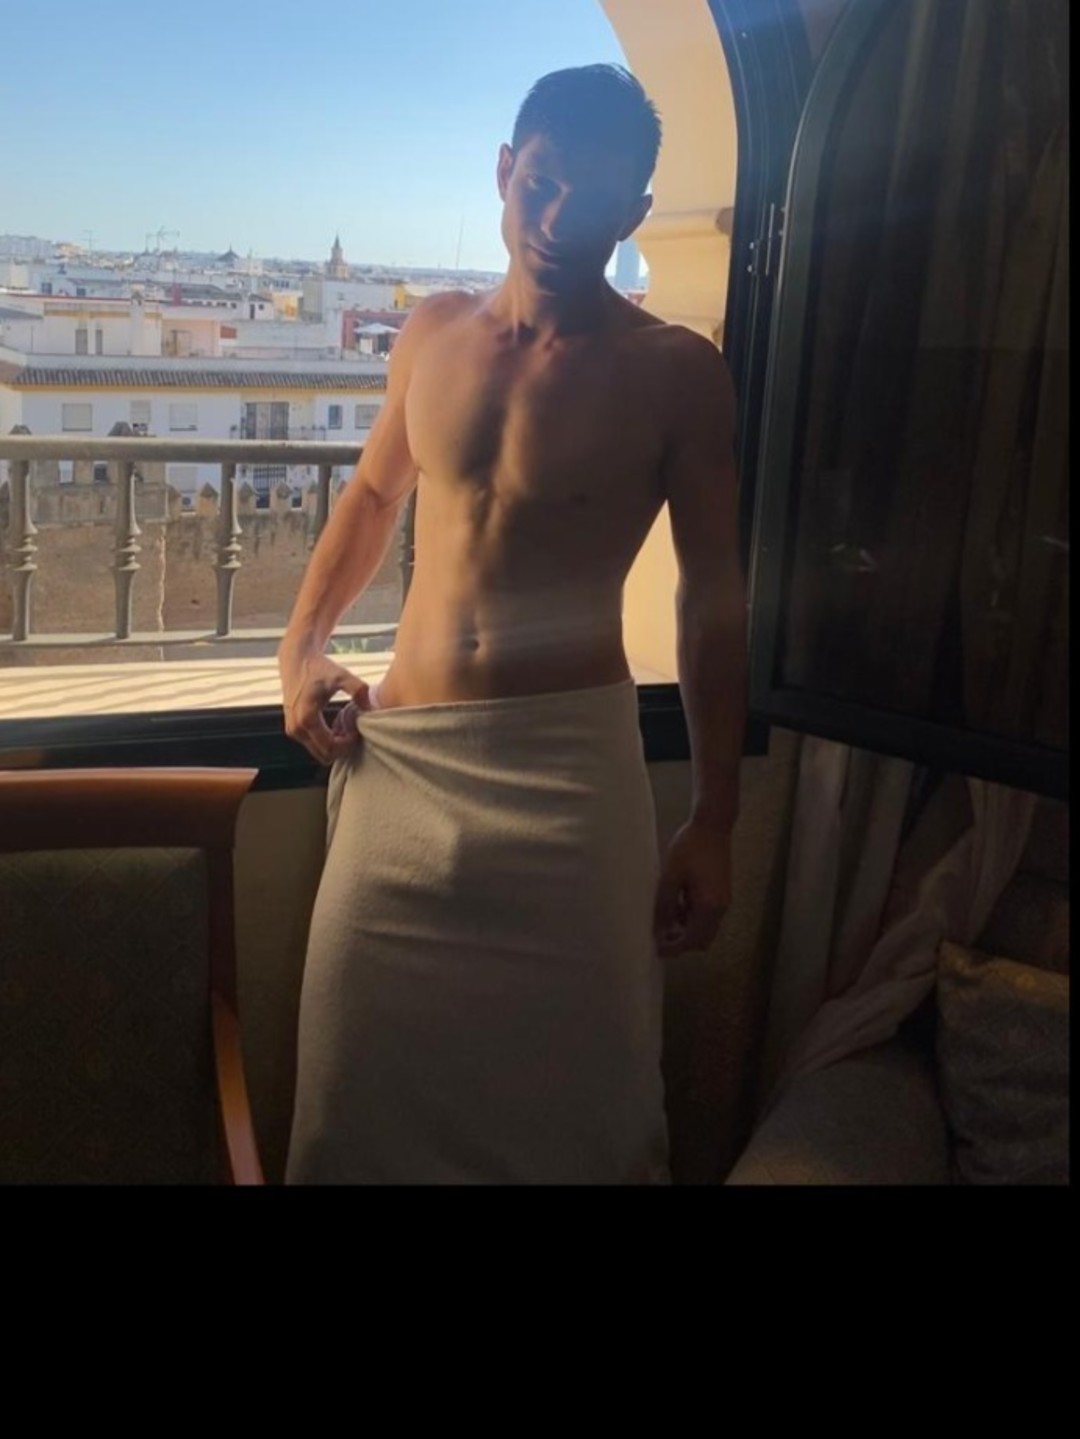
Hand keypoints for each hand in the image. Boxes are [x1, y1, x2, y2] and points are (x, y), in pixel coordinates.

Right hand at [279, 644, 371, 764]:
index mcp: (307, 719)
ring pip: (318, 752)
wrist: (297, 660)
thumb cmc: (319, 668)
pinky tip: (336, 727)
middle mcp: (296, 729)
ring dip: (334, 745)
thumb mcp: (341, 675)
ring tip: (346, 727)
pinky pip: (312, 744)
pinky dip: (326, 740)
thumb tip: (369, 708)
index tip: (358, 731)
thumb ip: (358, 689)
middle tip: (354, 732)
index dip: (348, 745)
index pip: (330, 748)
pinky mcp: (292, 729)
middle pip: (323, 755)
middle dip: (342, 748)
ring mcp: (292, 730)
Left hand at [653, 819, 732, 957]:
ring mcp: (724, 900)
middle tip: (661, 934)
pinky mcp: (722, 892)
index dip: (673, 947)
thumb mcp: (670, 877)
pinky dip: (693, 916)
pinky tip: (678, 902)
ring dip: (687, 928)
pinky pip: (708, 915)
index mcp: (709, 906)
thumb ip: (665, 906)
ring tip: (666, 914)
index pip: (692, 940)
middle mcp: (720, 907)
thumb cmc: (690, 847)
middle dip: (682, 941)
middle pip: (702, 940)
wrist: (713, 825)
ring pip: (706, 928)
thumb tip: (659, 930)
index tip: (656, 948)